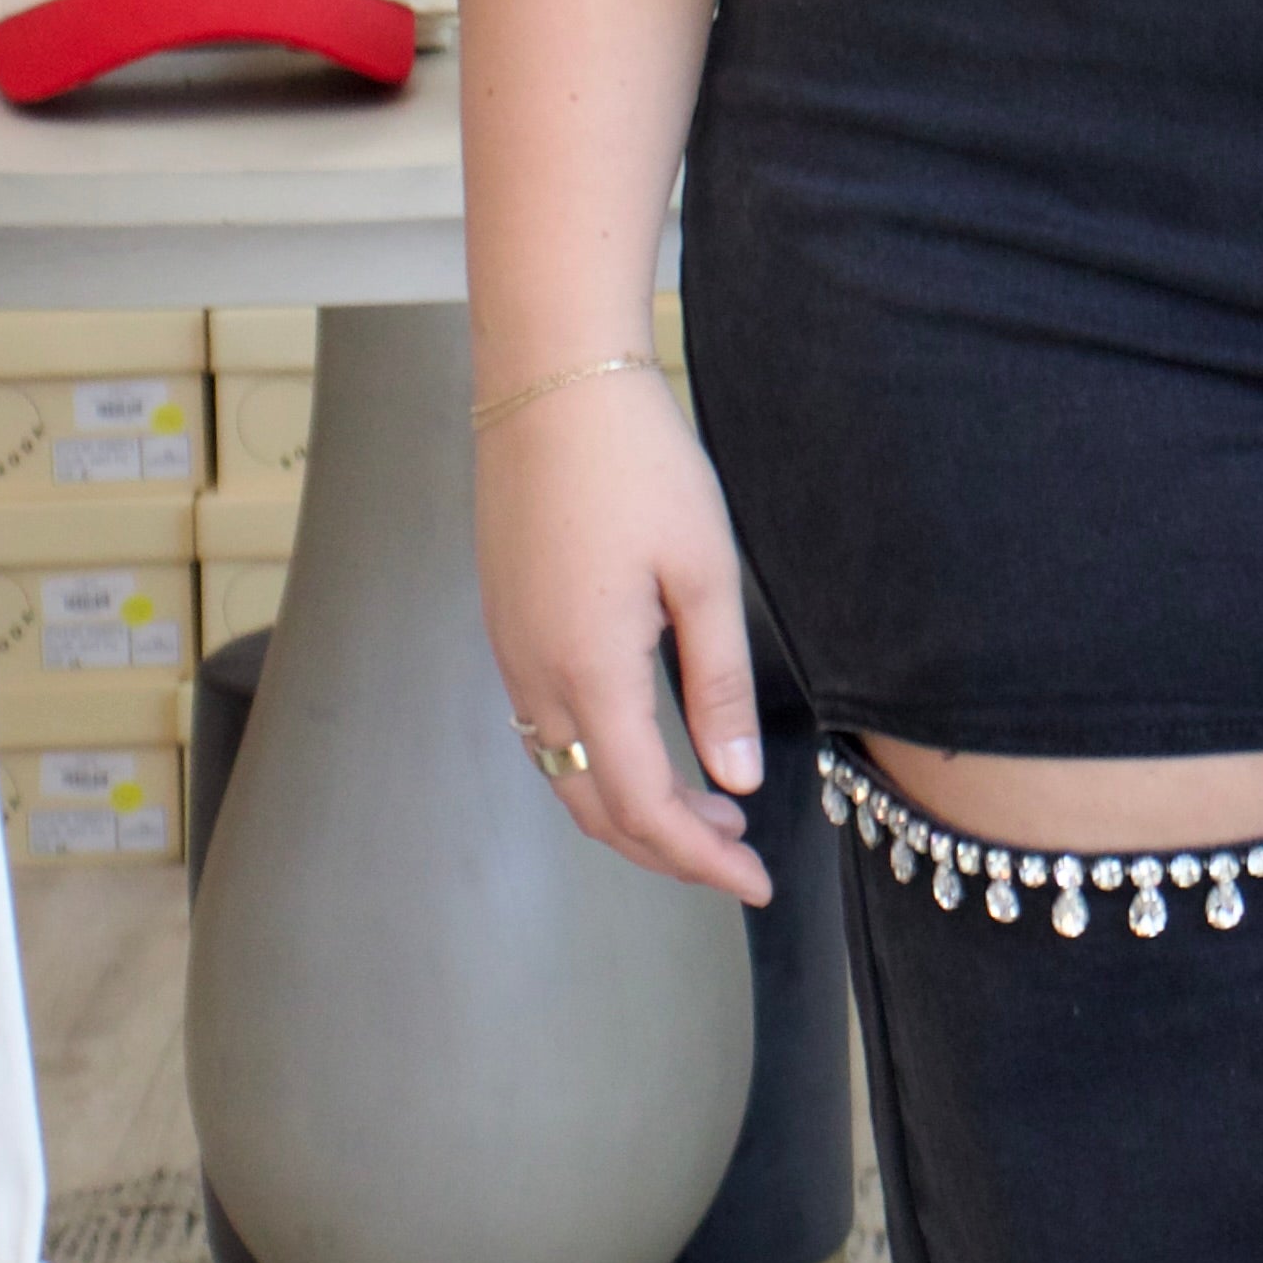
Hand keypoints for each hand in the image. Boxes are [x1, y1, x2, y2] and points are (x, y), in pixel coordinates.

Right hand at [476, 365, 769, 905]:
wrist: (549, 380)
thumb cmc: (638, 462)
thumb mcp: (704, 571)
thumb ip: (720, 685)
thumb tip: (738, 781)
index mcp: (590, 670)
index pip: (644, 807)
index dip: (701, 860)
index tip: (757, 881)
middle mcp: (535, 676)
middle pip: (595, 808)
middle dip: (668, 849)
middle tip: (738, 855)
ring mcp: (509, 652)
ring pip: (563, 773)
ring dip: (630, 808)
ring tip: (709, 806)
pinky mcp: (505, 624)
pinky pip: (544, 728)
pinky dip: (596, 762)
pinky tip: (648, 742)